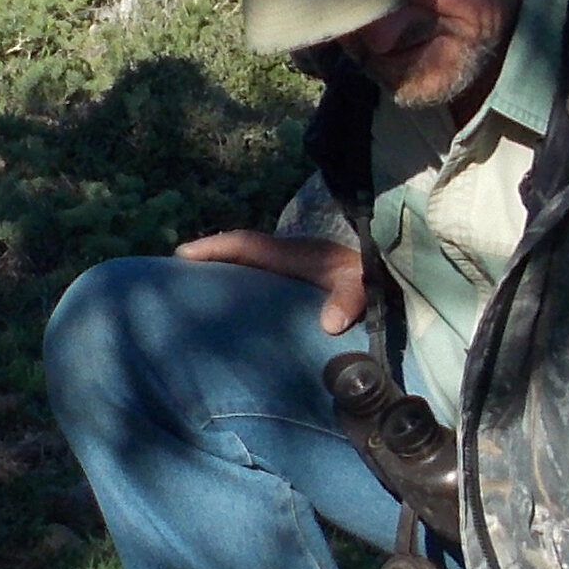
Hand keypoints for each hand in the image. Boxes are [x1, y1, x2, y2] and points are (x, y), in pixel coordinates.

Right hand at [174, 226, 369, 336]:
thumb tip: (329, 324)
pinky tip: (234, 310)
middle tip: (173, 277)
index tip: (181, 254)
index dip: (214, 247)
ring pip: (249, 267)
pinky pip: (261, 279)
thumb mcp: (365, 284)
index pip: (246, 244)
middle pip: (239, 254)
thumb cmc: (376, 275)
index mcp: (294, 254)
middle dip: (208, 260)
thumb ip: (350, 299)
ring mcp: (292, 269)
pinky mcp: (299, 282)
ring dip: (223, 274)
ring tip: (193, 294)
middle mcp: (288, 257)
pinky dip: (242, 286)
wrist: (395, 270)